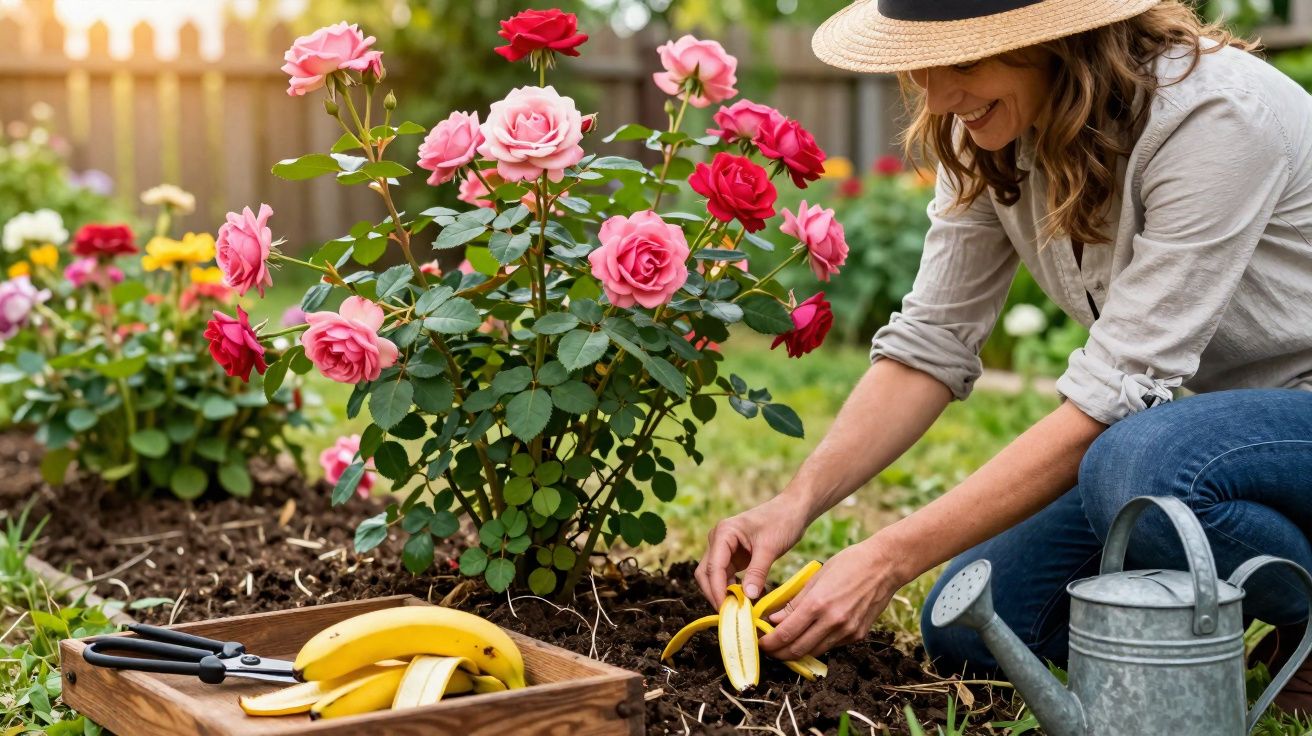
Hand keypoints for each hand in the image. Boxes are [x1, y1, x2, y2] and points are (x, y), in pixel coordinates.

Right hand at [695, 493, 811, 606]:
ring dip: (724, 593)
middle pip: (706, 573)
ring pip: (715, 577)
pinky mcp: (733, 555)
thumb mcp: (770, 548)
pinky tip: (748, 599)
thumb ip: (758, 572)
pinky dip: (734, 589)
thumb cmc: (782, 521)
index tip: (727, 610)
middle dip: (716, 594)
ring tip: (740, 610)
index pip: (713, 568)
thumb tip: (748, 597)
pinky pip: (727, 576)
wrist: (792, 510)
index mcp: (723, 533)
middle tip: (731, 614)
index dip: (717, 591)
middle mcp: (718, 540)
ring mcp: (724, 548)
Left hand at [757, 536, 903, 659]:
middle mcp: (832, 621)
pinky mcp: (857, 635)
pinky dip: (816, 645)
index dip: (769, 642)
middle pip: (798, 649)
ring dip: (796, 652)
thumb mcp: (816, 577)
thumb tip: (775, 619)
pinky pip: (831, 646)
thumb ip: (795, 602)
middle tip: (768, 649)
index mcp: (818, 603)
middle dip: (779, 653)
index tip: (761, 642)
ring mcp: (847, 631)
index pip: (786, 633)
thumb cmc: (849, 564)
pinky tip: (809, 637)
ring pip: (814, 652)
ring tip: (784, 646)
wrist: (885, 566)